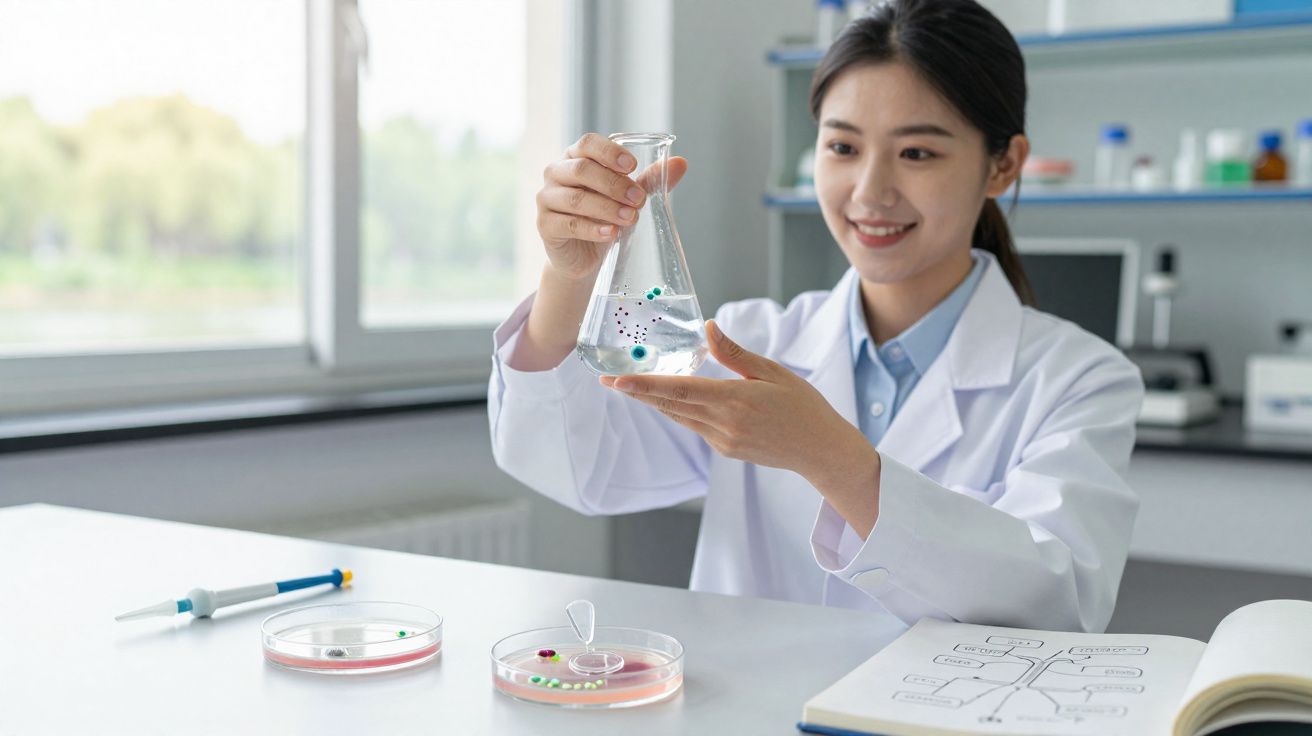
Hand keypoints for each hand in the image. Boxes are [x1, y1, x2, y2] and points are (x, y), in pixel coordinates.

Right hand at [536, 132, 688, 280]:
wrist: (583, 255)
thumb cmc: (604, 217)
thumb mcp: (628, 197)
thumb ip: (650, 179)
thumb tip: (681, 163)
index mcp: (575, 157)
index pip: (587, 143)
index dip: (609, 152)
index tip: (633, 166)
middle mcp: (556, 173)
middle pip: (582, 170)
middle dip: (614, 184)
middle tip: (639, 199)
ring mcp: (547, 199)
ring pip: (575, 199)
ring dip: (606, 208)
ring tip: (630, 218)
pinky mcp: (545, 226)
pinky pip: (568, 225)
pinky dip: (593, 229)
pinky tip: (611, 233)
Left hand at [601, 318, 878, 490]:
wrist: (820, 451)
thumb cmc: (803, 406)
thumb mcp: (773, 372)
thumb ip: (736, 353)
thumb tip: (707, 327)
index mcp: (736, 401)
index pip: (681, 390)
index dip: (646, 385)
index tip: (618, 380)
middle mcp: (724, 424)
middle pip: (671, 405)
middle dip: (637, 393)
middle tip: (606, 381)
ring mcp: (723, 441)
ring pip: (679, 417)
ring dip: (654, 401)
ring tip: (628, 386)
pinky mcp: (725, 450)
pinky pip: (694, 426)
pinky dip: (678, 410)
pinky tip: (667, 399)